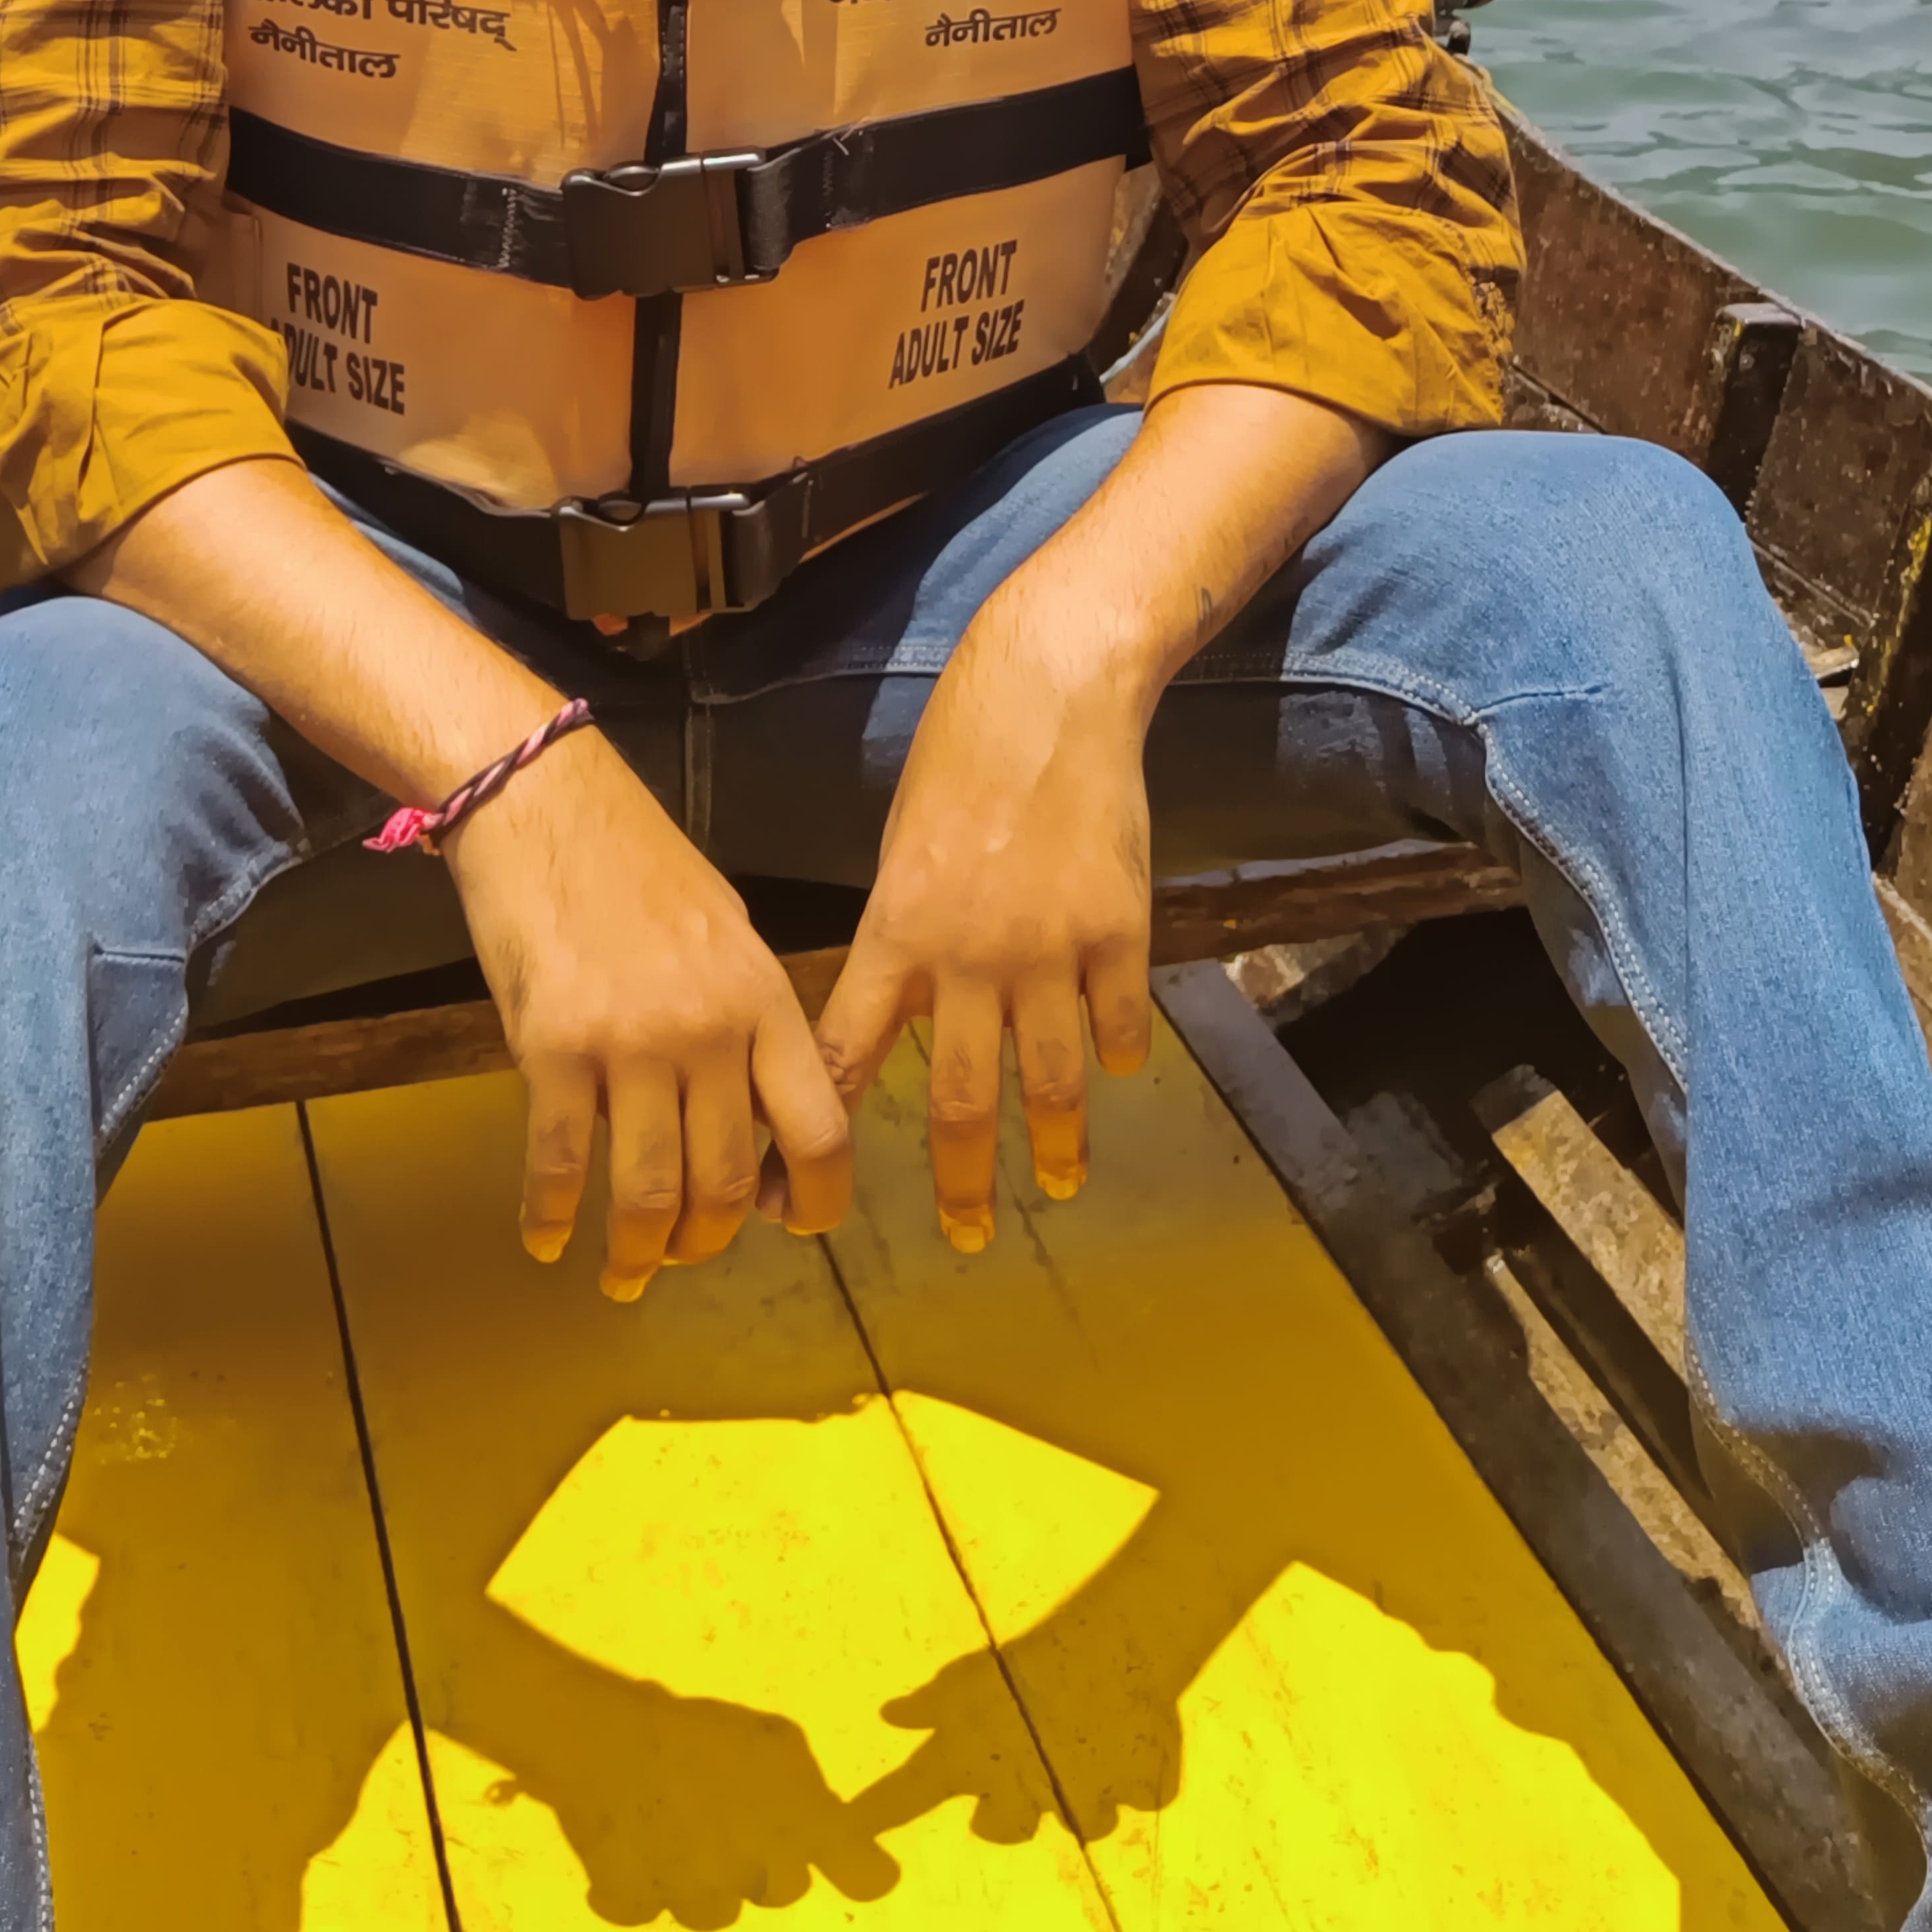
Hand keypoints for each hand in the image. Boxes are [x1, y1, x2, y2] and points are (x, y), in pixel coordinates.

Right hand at [446, 730, 853, 1298]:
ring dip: (638, 1251)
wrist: (545, 804)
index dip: (815, 1200)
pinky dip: (552, 1216)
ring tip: (625, 1274)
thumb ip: (747, 1021)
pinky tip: (546, 1240)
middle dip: (706, 1240)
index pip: (818, 1129)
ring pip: (649, 1191)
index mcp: (764, 1000)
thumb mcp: (728, 933)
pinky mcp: (553, 1048)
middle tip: (683, 1256)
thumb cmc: (638, 864)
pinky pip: (561, 1162)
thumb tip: (751, 1111)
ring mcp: (631, 1044)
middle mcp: (709, 1031)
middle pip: (726, 1182)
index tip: (791, 1225)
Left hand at [816, 580, 1158, 1251]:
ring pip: (1050, 1081)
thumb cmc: (960, 761)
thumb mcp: (903, 850)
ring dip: (1054, 1144)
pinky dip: (1118, 1054)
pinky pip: (1118, 1022)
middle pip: (956, 1100)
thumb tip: (891, 1012)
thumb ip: (899, 937)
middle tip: (968, 1237)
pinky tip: (1118, 1071)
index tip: (812, 1201)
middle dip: (961, 1181)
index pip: (846, 1059)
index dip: (825, 1139)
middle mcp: (967, 957)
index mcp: (895, 933)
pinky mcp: (1118, 931)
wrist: (1047, 694)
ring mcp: (1047, 950)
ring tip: (1057, 1181)